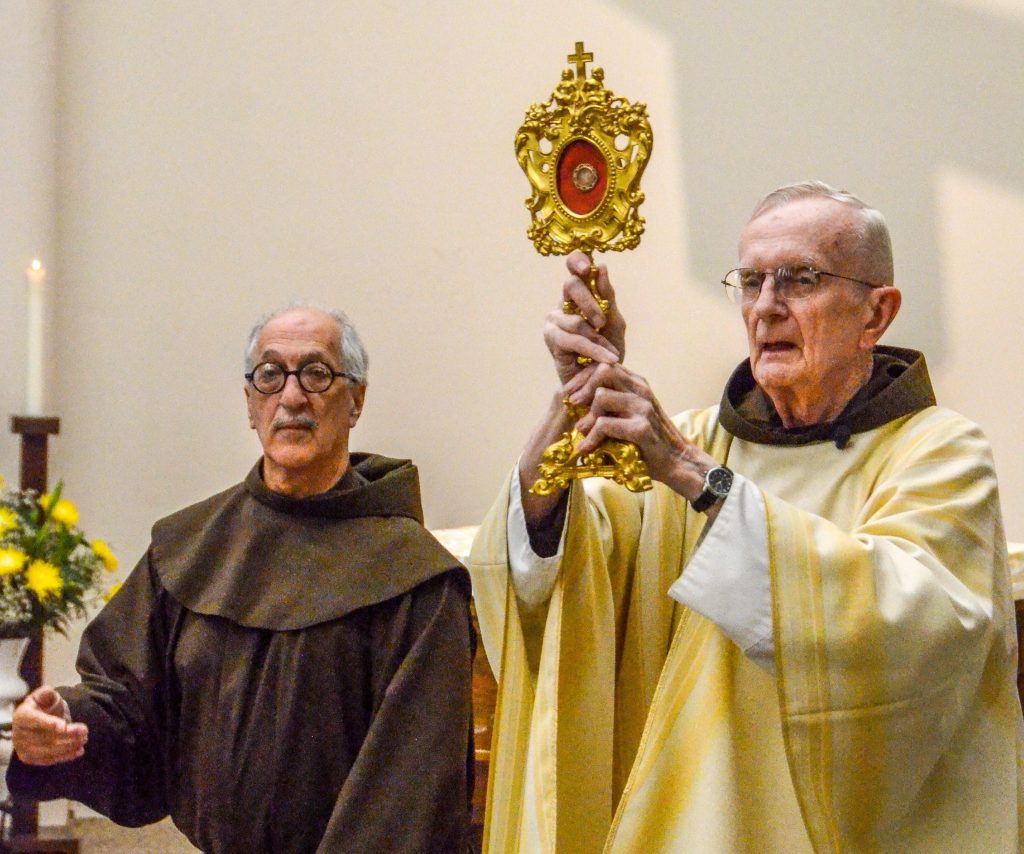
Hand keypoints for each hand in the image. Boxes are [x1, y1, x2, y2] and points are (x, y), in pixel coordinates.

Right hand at [12, 686, 87, 764]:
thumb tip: (48, 692)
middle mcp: (18, 734)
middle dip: (67, 734)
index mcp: (21, 715)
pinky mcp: (30, 758)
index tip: (63, 725)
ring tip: (84, 739)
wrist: (40, 721)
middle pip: (44, 738)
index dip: (48, 723)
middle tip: (85, 730)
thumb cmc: (44, 706)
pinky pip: (48, 760)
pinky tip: (79, 751)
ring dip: (69, 746)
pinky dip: (65, 756)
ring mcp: (22, 748)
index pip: (33, 720)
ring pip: (48, 750)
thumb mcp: (46, 695)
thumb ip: (47, 693)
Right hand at [544, 251, 625, 385]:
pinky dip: (593, 350)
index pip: (573, 268)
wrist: (602, 382)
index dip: (577, 261)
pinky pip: (574, 341)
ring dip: (597, 337)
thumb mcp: (614, 322)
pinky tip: (608, 358)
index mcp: (579, 294)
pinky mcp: (552, 341)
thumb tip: (601, 267)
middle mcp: (562, 304)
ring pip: (574, 320)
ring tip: (611, 353)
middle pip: (571, 286)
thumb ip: (607, 297)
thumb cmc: (607, 352)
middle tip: (603, 321)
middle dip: (590, 303)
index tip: (587, 267)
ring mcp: (553, 322)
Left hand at [565, 363, 715, 500]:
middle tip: (573, 405)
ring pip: (601, 397)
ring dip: (587, 416)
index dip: (583, 377)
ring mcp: (643, 408)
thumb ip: (611, 402)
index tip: (570, 393)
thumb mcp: (629, 414)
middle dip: (583, 388)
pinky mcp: (641, 428)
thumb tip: (576, 399)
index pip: (605, 365)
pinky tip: (586, 448)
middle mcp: (641, 390)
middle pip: (603, 372)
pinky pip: (605, 425)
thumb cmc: (647, 439)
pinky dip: (591, 438)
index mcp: (637, 383)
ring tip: (581, 431)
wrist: (675, 461)